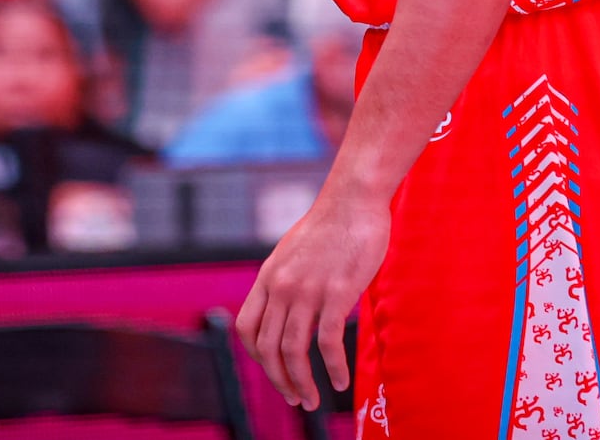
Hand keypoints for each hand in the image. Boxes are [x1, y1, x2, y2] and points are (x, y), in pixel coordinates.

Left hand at [237, 180, 387, 409]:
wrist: (353, 199)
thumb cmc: (330, 225)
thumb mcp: (293, 253)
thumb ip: (286, 281)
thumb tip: (290, 308)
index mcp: (269, 277)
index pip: (247, 328)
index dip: (256, 356)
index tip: (274, 371)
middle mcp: (282, 287)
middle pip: (268, 348)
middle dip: (279, 381)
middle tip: (295, 399)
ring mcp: (307, 290)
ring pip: (293, 351)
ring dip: (302, 383)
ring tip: (312, 401)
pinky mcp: (336, 292)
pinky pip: (327, 343)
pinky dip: (332, 368)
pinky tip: (340, 380)